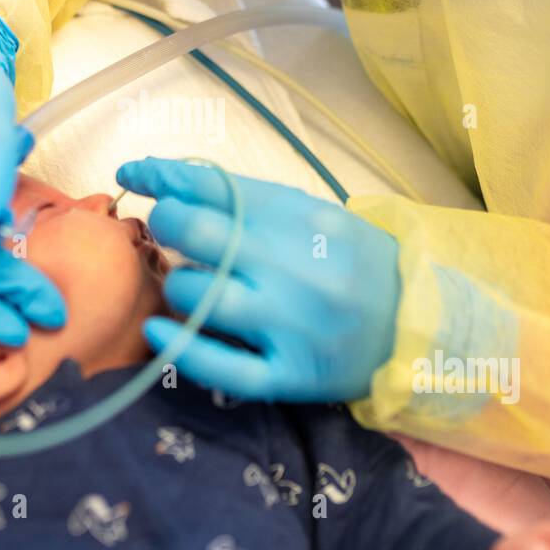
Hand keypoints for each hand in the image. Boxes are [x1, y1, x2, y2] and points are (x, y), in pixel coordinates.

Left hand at [116, 157, 400, 401]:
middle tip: (168, 231)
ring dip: (178, 286)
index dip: (161, 178)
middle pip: (201, 236)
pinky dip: (183, 350)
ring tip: (188, 284)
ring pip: (203, 298)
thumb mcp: (307, 214)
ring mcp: (292, 324)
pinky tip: (158, 332)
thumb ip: (240, 197)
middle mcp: (294, 267)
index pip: (214, 187)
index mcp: (300, 218)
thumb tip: (158, 177)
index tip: (134, 175)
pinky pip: (225, 368)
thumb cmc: (346, 261)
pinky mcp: (290, 374)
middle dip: (167, 225)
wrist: (414, 322)